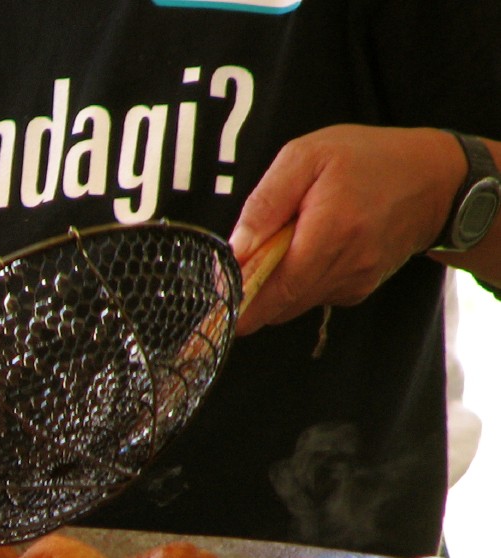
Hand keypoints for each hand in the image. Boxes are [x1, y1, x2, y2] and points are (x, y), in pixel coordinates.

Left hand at [228, 125, 462, 334]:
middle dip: (249, 296)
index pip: (275, 290)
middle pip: (279, 306)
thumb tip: (236, 248)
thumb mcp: (306, 157)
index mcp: (330, 232)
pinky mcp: (359, 289)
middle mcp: (346, 266)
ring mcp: (355, 283)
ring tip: (280, 247)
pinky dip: (298, 283)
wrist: (434, 180)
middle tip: (234, 274)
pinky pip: (313, 297)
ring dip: (274, 288)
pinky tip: (308, 251)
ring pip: (293, 305)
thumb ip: (266, 203)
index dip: (240, 304)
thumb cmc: (366, 160)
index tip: (215, 308)